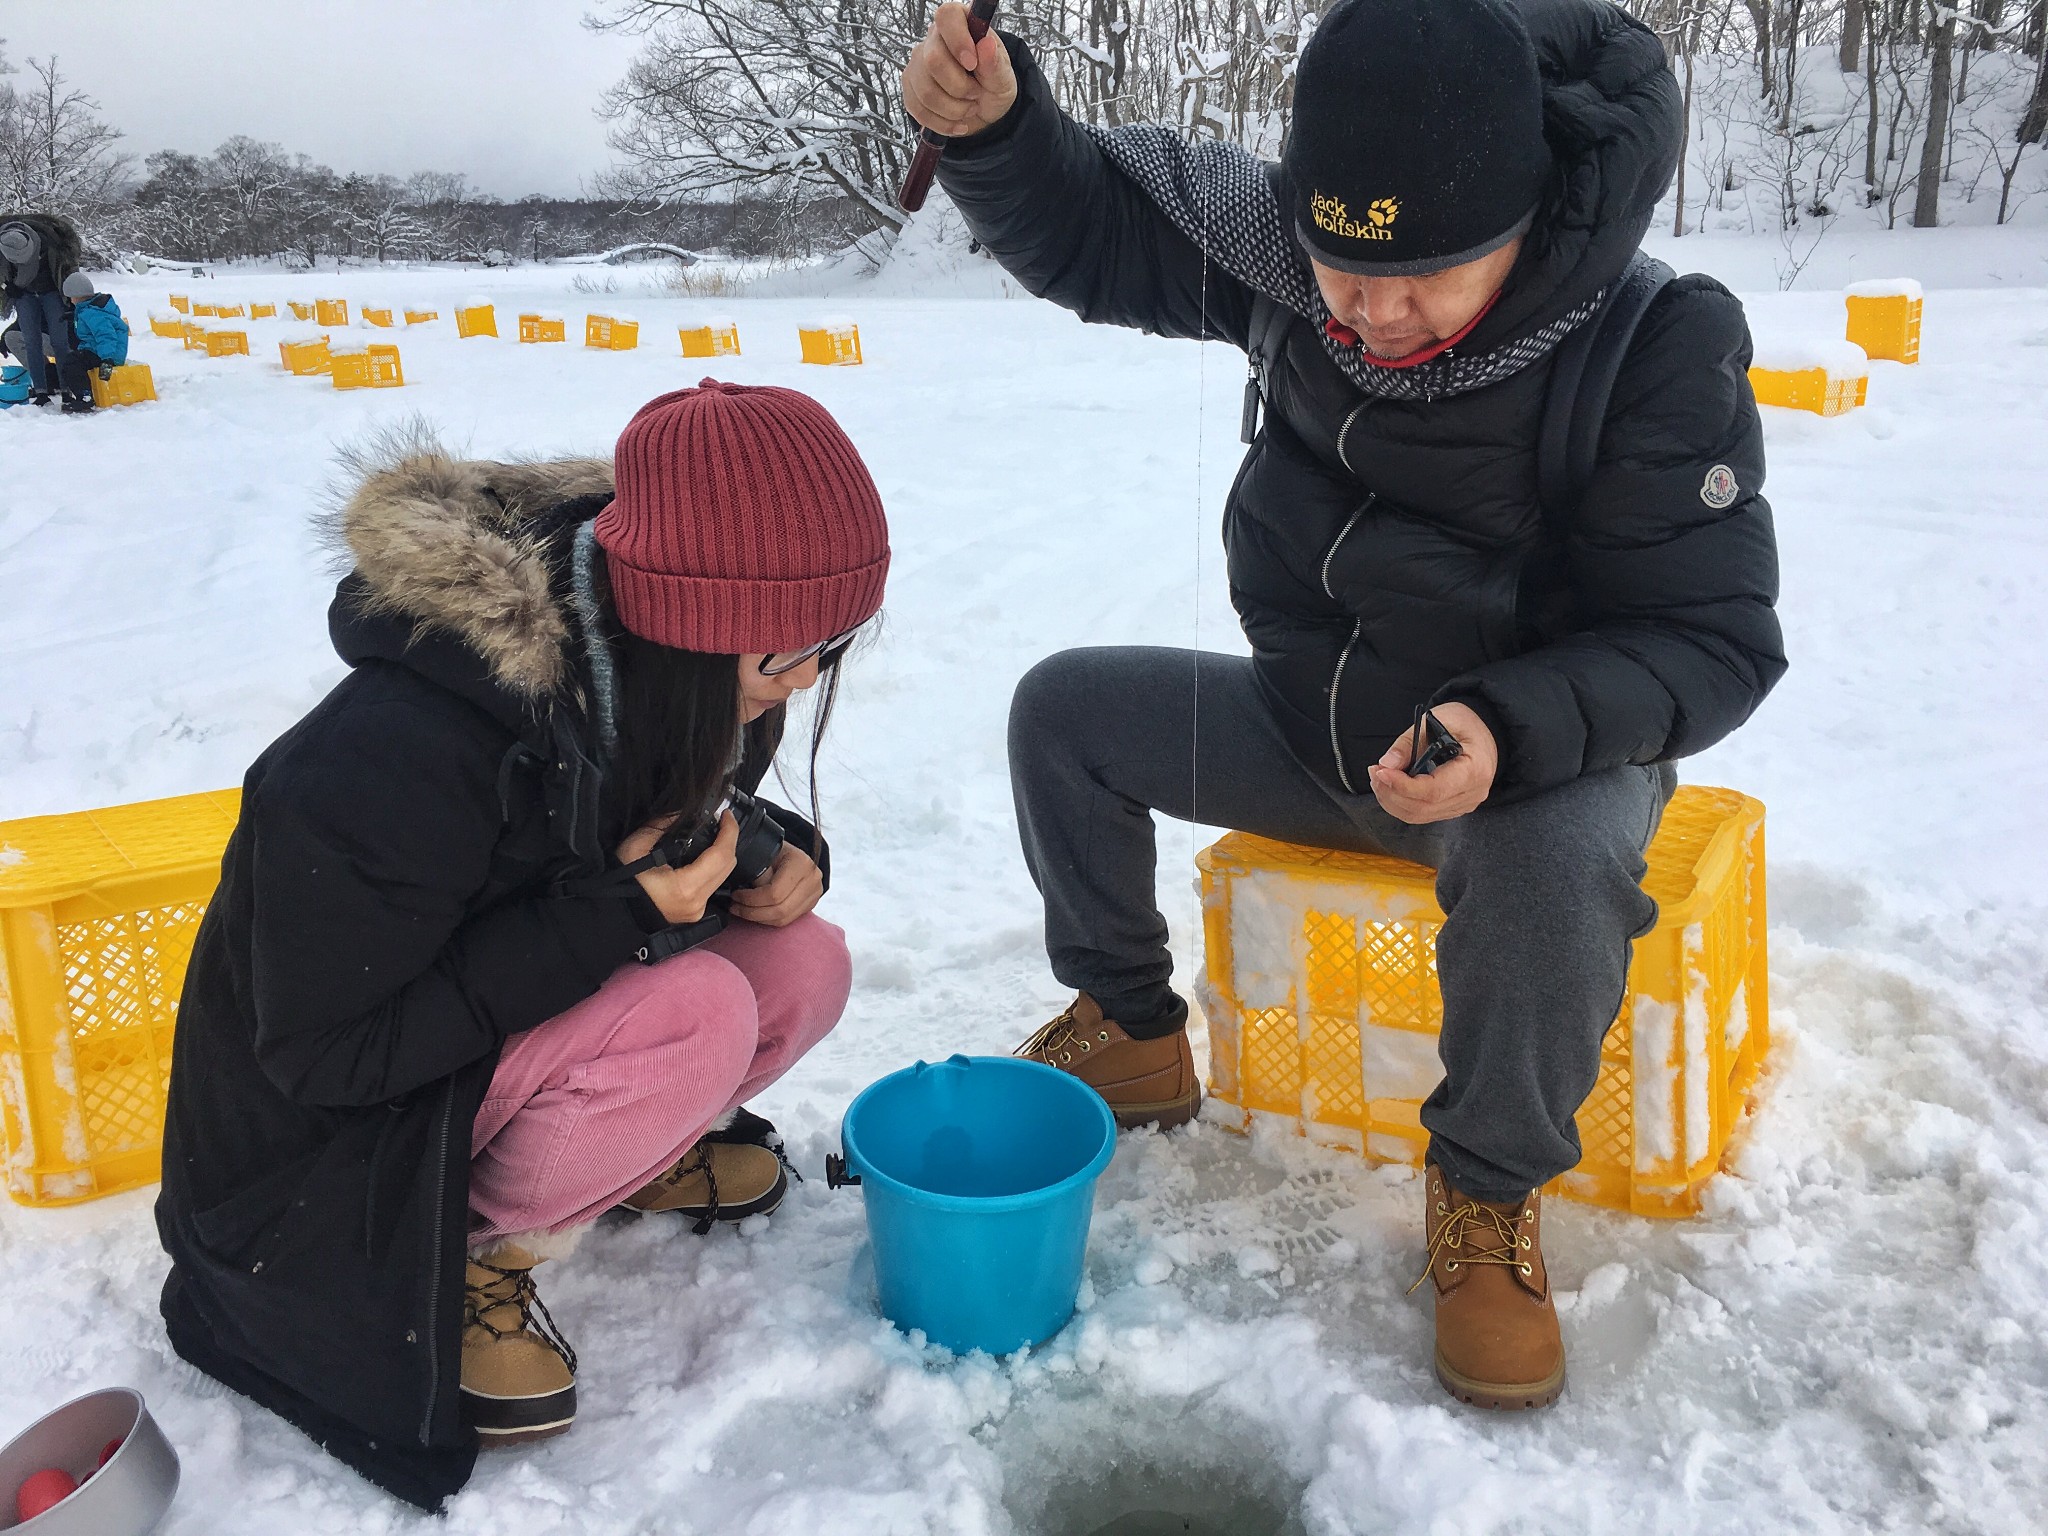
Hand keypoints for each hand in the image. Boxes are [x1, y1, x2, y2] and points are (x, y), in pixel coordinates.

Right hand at [617, 812, 738, 925]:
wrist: (616, 913)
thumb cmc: (621, 883)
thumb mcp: (636, 848)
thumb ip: (661, 826)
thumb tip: (680, 811)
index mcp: (685, 887)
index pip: (721, 856)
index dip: (729, 832)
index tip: (727, 814)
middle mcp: (697, 902)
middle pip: (728, 866)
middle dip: (729, 840)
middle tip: (722, 821)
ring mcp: (697, 910)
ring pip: (723, 876)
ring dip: (722, 853)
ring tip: (715, 834)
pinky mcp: (694, 912)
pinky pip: (712, 885)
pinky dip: (713, 867)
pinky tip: (705, 854)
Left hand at [727, 841, 824, 928]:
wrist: (790, 852)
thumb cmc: (774, 851)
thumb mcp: (763, 853)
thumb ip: (758, 873)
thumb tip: (745, 893)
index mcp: (800, 863)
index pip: (775, 892)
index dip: (751, 899)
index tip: (735, 896)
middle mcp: (812, 878)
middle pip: (780, 909)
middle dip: (752, 912)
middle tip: (735, 907)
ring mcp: (815, 892)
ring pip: (783, 918)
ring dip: (759, 918)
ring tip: (743, 911)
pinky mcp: (811, 903)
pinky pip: (787, 920)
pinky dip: (768, 919)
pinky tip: (756, 913)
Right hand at [902, 2, 1017, 137]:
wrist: (985, 111)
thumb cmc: (993, 86)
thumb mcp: (1004, 77)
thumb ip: (995, 63)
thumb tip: (986, 44)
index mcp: (960, 24)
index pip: (947, 16)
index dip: (958, 40)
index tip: (972, 64)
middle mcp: (934, 40)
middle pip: (933, 60)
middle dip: (959, 87)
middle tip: (976, 93)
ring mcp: (918, 64)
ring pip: (926, 91)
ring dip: (953, 109)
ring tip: (969, 108)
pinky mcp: (910, 88)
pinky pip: (919, 110)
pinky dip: (943, 123)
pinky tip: (957, 123)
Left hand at [1366, 702, 1498, 824]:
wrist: (1485, 731)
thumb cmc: (1463, 723)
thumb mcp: (1438, 719)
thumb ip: (1410, 742)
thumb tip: (1386, 764)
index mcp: (1475, 770)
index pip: (1434, 791)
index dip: (1403, 786)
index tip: (1382, 772)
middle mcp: (1472, 794)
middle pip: (1423, 808)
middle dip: (1392, 793)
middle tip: (1375, 773)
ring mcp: (1464, 804)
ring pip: (1420, 815)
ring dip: (1392, 800)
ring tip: (1379, 777)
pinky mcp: (1453, 808)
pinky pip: (1423, 814)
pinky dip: (1401, 802)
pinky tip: (1390, 785)